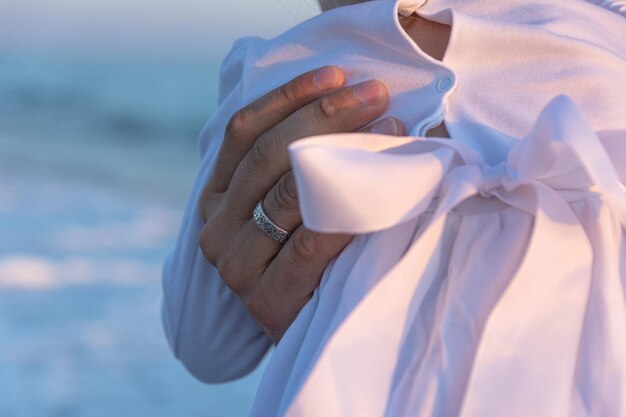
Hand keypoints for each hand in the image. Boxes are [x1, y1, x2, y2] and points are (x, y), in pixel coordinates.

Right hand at [199, 66, 404, 342]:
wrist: (316, 335)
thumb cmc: (313, 258)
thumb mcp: (293, 206)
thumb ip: (297, 163)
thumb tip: (347, 102)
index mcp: (215, 198)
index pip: (243, 132)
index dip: (288, 97)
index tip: (338, 74)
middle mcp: (216, 229)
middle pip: (267, 155)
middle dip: (325, 115)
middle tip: (375, 92)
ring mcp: (236, 266)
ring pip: (287, 191)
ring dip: (343, 150)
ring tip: (390, 124)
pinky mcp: (267, 299)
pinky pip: (311, 241)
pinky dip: (349, 206)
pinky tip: (383, 179)